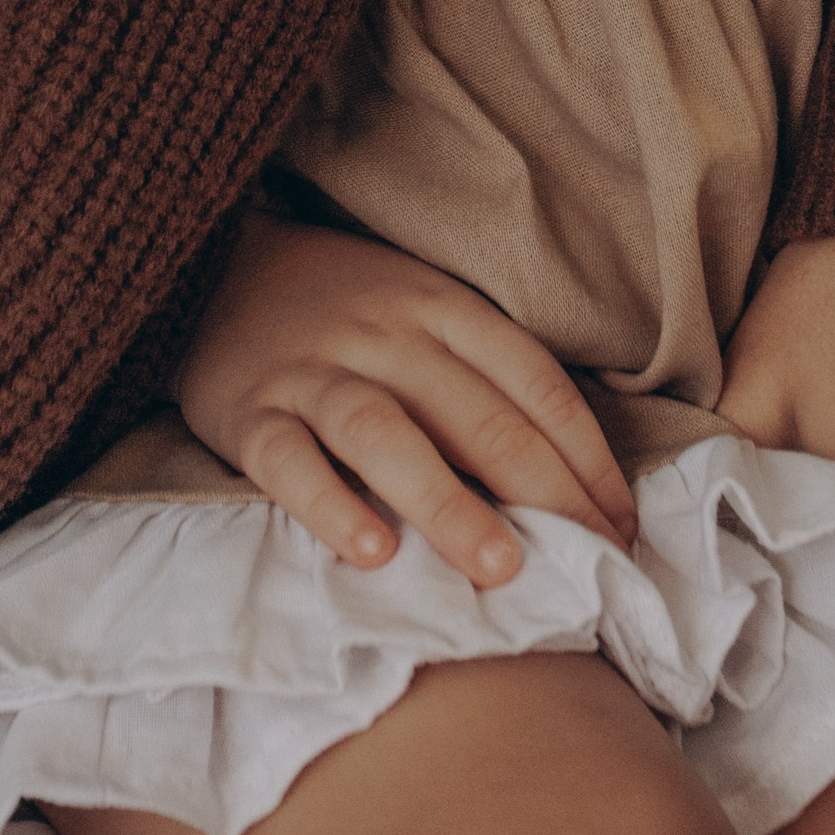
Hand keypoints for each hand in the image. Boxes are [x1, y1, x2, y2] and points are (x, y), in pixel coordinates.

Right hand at [178, 212, 637, 587]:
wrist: (212, 265)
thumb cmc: (342, 306)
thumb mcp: (420, 309)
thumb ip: (480, 378)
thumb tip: (567, 482)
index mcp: (441, 306)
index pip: (533, 382)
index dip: (587, 459)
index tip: (623, 529)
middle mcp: (384, 333)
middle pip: (476, 414)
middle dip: (544, 494)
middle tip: (592, 567)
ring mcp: (313, 372)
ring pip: (387, 435)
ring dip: (450, 504)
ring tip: (499, 569)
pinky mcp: (246, 413)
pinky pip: (290, 461)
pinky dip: (331, 506)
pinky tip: (372, 552)